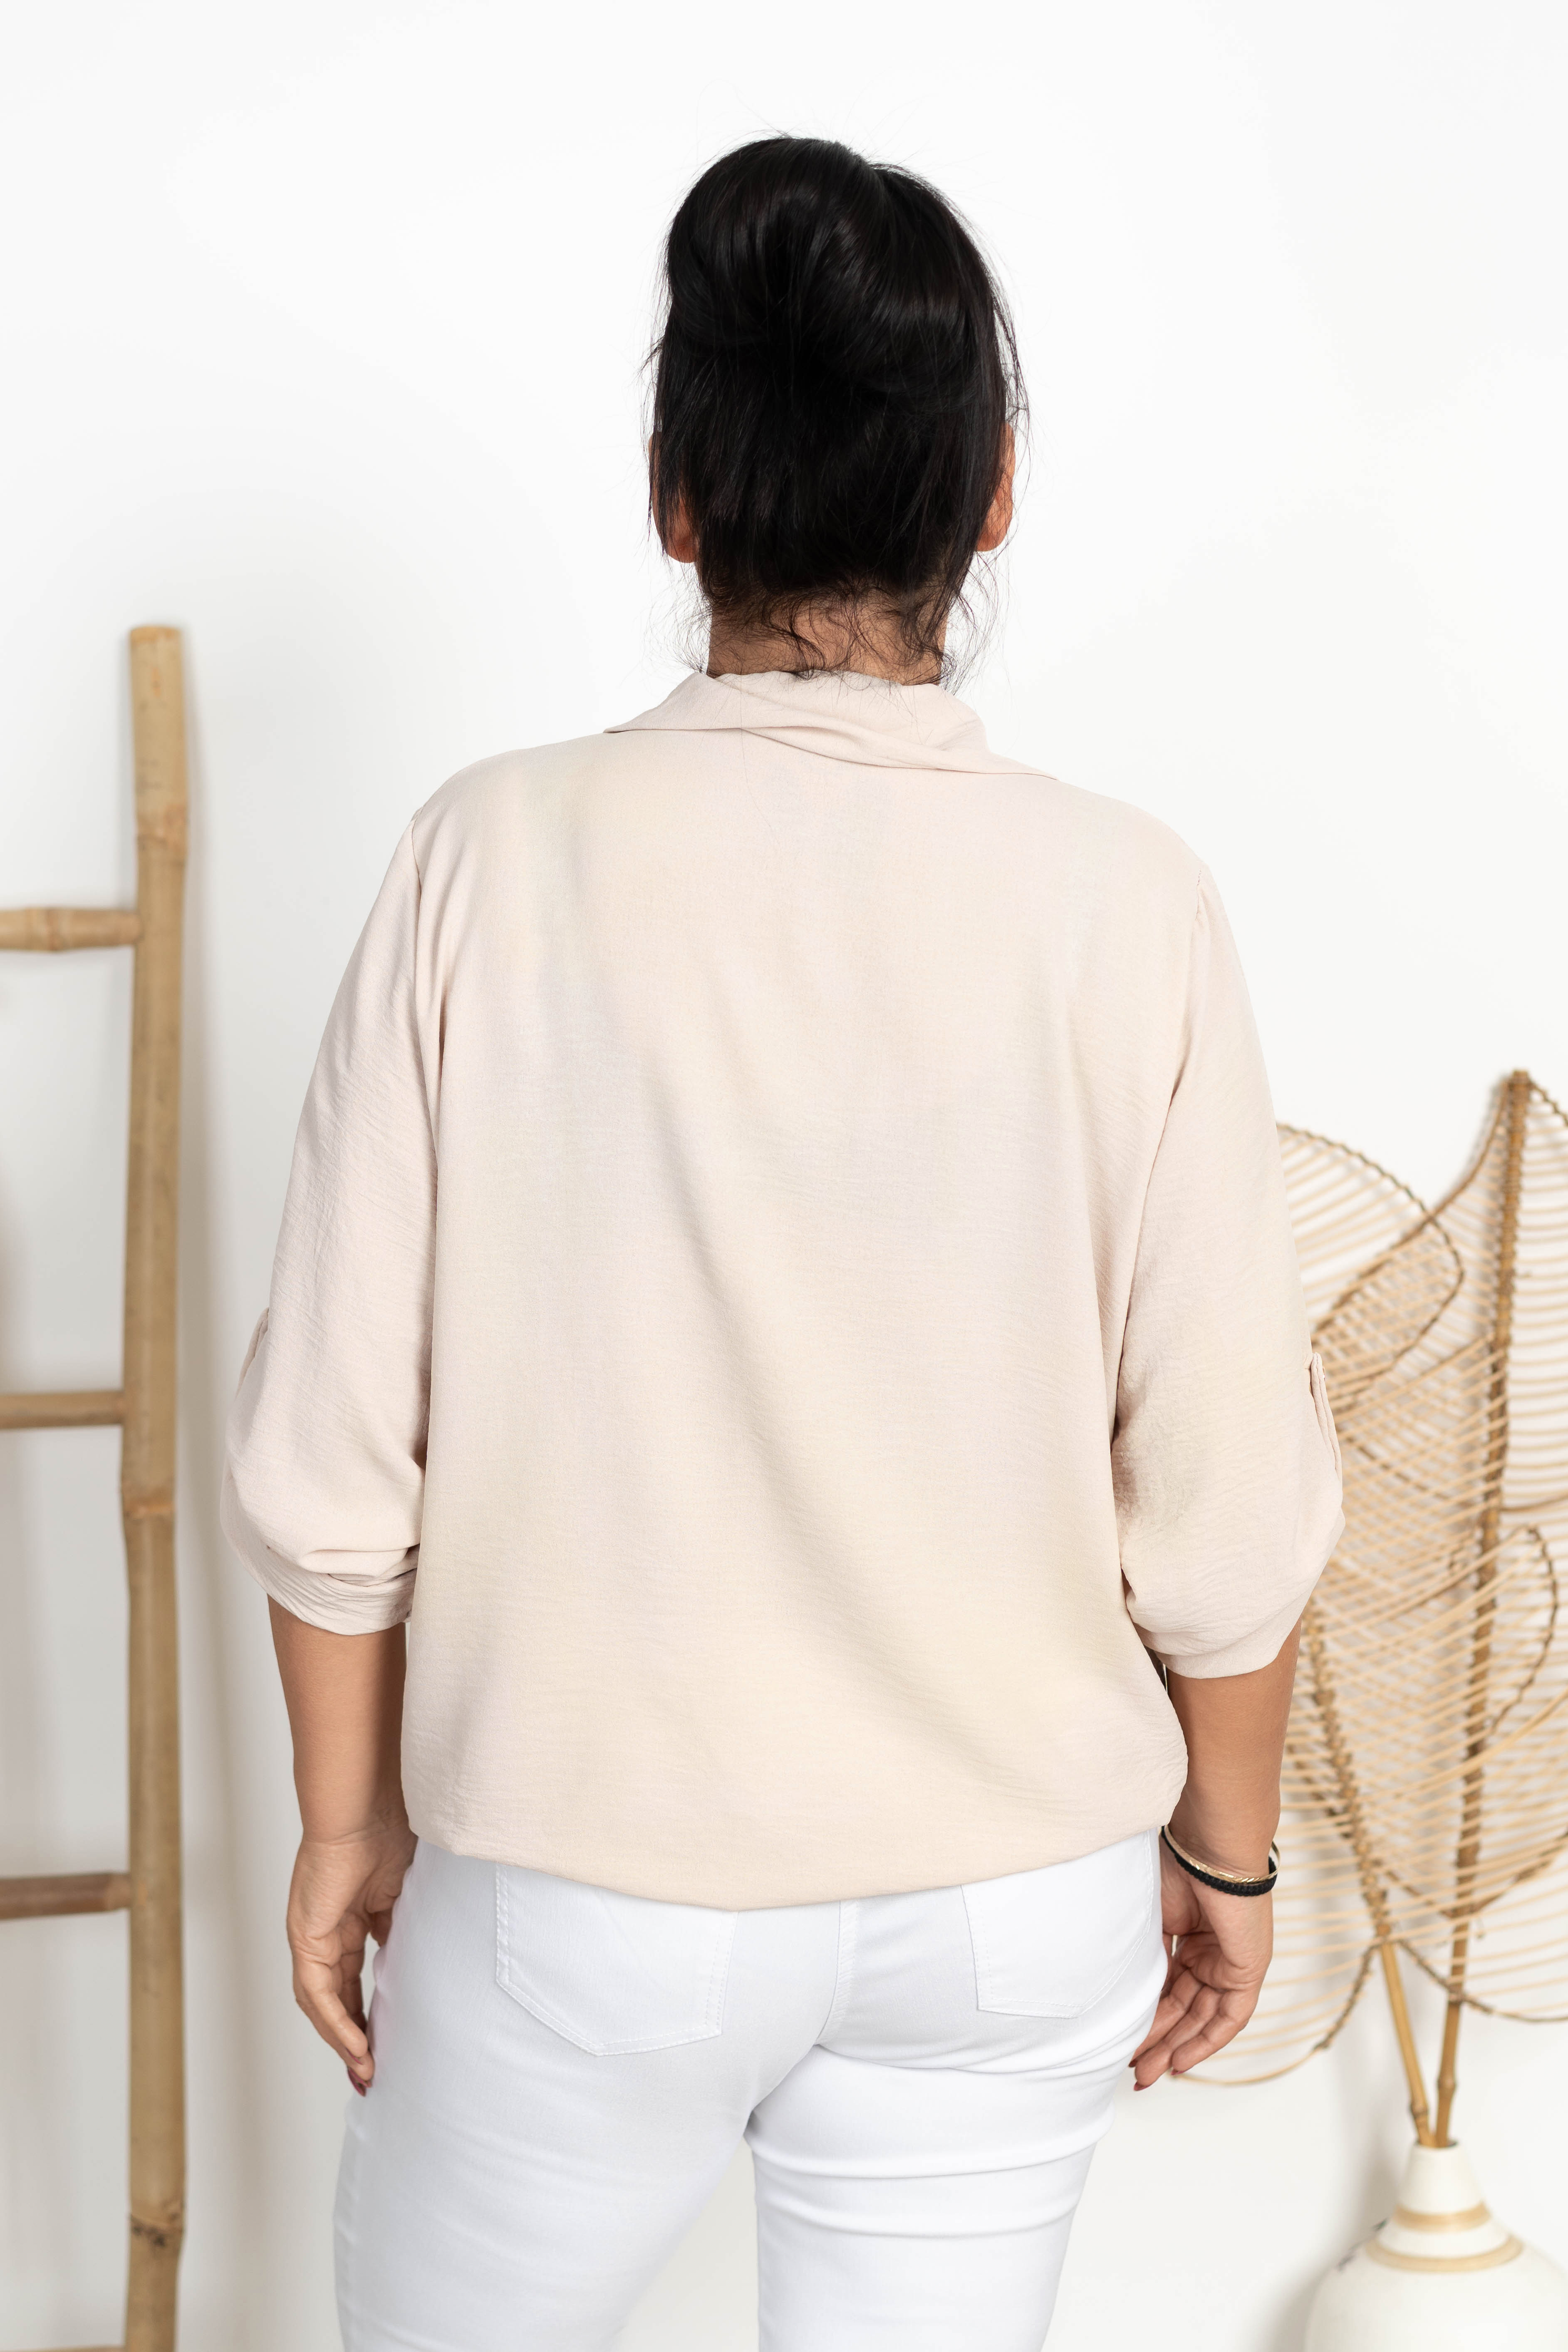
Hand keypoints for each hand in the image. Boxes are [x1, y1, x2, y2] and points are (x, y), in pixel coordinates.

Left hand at [284, 1816, 415, 2092]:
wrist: (366, 1805)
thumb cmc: (392, 1830)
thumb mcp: (408, 1892)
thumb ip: (407, 1927)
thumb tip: (424, 1963)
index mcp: (352, 1917)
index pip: (357, 1977)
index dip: (370, 2011)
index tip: (388, 2042)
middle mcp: (327, 1930)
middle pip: (337, 1997)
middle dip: (354, 2036)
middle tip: (373, 2072)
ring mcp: (313, 1935)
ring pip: (322, 2003)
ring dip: (343, 2038)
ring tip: (367, 2068)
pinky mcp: (305, 1936)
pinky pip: (318, 1992)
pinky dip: (336, 2021)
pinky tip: (356, 2045)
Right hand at [1130, 1837, 1271, 2087]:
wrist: (1207, 1847)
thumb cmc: (1174, 1866)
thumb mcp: (1149, 1919)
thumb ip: (1144, 1956)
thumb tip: (1121, 1994)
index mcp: (1187, 1937)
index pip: (1166, 1989)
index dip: (1146, 2017)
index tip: (1122, 2042)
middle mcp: (1210, 1953)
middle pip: (1183, 2009)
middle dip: (1158, 2042)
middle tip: (1133, 2071)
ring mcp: (1230, 1962)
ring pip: (1202, 2018)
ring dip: (1176, 2047)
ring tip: (1147, 2072)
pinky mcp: (1248, 1970)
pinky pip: (1229, 2017)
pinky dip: (1206, 2041)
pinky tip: (1181, 2061)